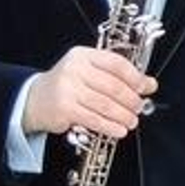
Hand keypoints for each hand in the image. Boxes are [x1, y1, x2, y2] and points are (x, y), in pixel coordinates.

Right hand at [21, 46, 155, 137]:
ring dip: (123, 115)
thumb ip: (119, 76)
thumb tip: (149, 84)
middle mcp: (74, 69)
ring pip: (105, 105)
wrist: (35, 98)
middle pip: (113, 86)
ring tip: (132, 121)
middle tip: (139, 107)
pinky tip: (119, 129)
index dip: (135, 77)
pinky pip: (94, 119)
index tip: (145, 87)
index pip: (116, 63)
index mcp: (84, 55)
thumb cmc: (69, 84)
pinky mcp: (64, 109)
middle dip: (131, 100)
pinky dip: (110, 126)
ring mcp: (67, 89)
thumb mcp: (92, 72)